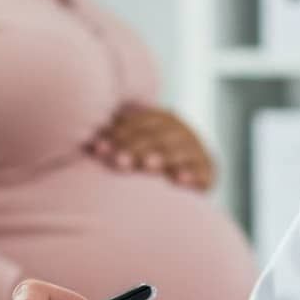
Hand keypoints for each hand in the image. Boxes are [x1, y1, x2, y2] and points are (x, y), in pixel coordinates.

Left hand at [86, 104, 215, 190]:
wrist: (184, 179)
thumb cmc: (148, 162)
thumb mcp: (134, 148)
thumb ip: (117, 141)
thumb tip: (91, 144)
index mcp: (162, 119)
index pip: (139, 123)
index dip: (118, 134)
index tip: (98, 150)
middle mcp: (181, 131)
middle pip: (158, 135)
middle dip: (135, 148)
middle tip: (117, 162)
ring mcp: (196, 150)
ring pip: (179, 150)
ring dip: (163, 157)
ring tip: (147, 166)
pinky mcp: (208, 171)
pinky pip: (202, 171)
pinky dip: (192, 175)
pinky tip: (179, 180)